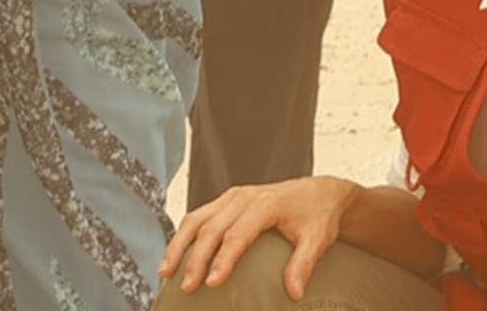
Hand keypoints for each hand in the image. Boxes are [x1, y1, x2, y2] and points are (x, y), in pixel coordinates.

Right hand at [158, 176, 359, 300]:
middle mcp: (245, 196)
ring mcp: (233, 196)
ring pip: (197, 219)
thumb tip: (294, 294)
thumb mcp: (318, 239)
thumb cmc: (319, 217)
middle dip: (196, 258)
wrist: (321, 193)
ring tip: (166, 274)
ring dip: (179, 245)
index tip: (211, 283)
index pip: (239, 233)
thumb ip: (304, 264)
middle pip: (212, 227)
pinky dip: (183, 236)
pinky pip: (199, 216)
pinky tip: (174, 258)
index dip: (223, 259)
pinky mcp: (227, 200)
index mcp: (267, 204)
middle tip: (187, 287)